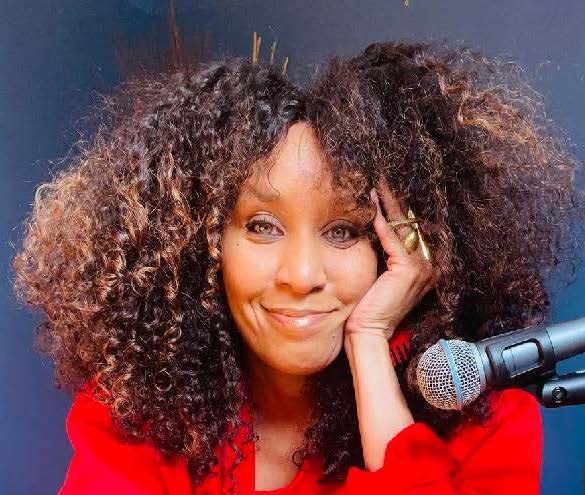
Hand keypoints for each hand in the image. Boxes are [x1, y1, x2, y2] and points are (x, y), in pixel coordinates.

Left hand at [344, 177, 436, 344]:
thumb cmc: (369, 304)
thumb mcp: (380, 272)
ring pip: (403, 226)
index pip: (412, 226)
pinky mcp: (408, 271)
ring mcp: (422, 267)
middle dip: (395, 197)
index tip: (383, 184)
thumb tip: (372, 222)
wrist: (367, 332)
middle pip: (412, 222)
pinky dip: (380, 220)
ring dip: (388, 202)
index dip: (397, 204)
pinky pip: (392, 239)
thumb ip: (384, 250)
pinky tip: (370, 203)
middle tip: (381, 174)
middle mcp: (430, 264)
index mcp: (425, 264)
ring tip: (375, 181)